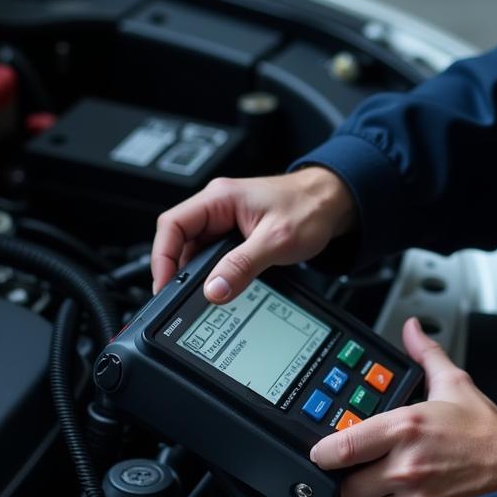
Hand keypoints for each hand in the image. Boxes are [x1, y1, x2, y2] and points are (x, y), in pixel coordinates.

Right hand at [150, 167, 355, 301]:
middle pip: (180, 239)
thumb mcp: (275, 241)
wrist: (334, 203)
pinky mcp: (237, 233)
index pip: (172, 225)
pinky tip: (219, 286)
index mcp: (220, 197)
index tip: (164, 284)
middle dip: (178, 269)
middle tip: (180, 298)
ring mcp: (226, 219)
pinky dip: (213, 272)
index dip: (162, 256)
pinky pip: (214, 254)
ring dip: (197, 272)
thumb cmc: (310, 208)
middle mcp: (218, 205)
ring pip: (197, 249)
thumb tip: (214, 289)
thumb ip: (242, 266)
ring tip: (202, 294)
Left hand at [310, 317, 496, 496]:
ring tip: (388, 481)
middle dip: (353, 476)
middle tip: (366, 465)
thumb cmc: (486, 432)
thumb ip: (426, 355)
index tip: (321, 451)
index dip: (323, 452)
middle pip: (348, 485)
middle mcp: (406, 466)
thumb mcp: (454, 383)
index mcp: (406, 427)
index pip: (344, 446)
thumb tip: (413, 331)